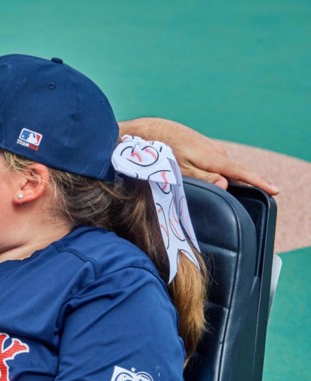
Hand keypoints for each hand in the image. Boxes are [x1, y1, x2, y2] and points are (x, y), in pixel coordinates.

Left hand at [120, 118, 278, 194]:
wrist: (149, 131)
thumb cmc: (162, 152)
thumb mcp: (180, 169)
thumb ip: (204, 178)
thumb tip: (227, 185)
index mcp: (212, 157)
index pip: (241, 172)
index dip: (258, 182)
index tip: (274, 190)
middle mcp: (215, 151)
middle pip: (234, 173)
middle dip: (240, 186)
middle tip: (236, 207)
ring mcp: (210, 148)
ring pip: (222, 169)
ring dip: (222, 180)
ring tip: (216, 194)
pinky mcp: (202, 148)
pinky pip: (214, 164)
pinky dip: (213, 173)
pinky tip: (204, 180)